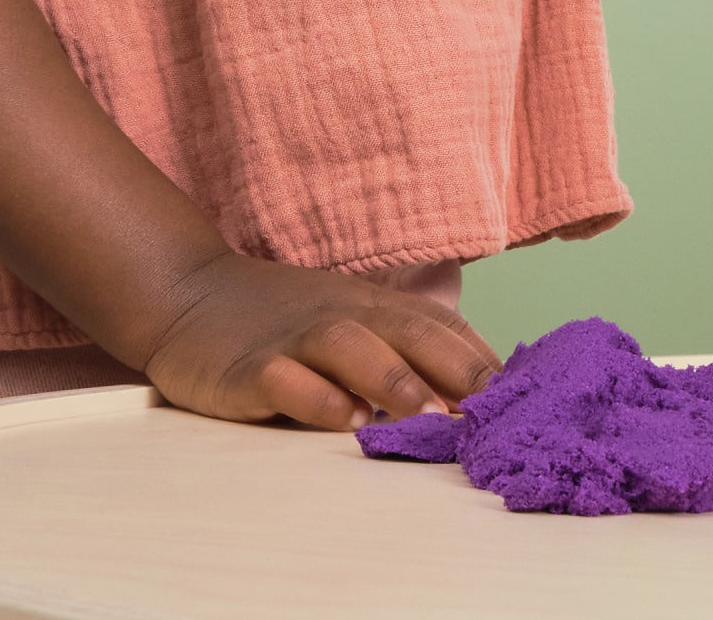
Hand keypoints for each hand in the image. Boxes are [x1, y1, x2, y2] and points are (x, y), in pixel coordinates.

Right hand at [141, 249, 500, 429]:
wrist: (191, 293)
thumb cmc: (286, 318)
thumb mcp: (350, 320)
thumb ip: (399, 346)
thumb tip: (466, 387)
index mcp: (376, 307)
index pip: (441, 327)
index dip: (480, 359)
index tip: (521, 393)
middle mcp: (345, 315)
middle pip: (410, 333)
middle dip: (455, 369)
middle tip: (492, 409)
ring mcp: (297, 338)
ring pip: (354, 348)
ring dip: (394, 381)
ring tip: (429, 418)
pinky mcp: (249, 366)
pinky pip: (285, 378)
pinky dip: (315, 397)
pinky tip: (342, 420)